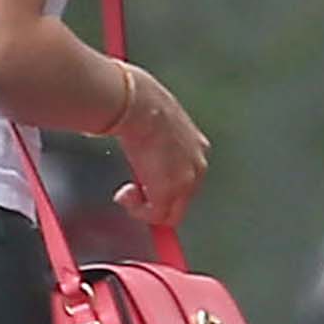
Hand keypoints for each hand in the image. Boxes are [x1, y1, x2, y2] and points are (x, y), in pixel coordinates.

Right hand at [112, 66, 208, 229]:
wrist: (139, 107)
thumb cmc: (141, 106)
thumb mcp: (157, 124)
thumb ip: (156, 142)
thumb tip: (139, 146)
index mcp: (198, 147)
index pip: (187, 179)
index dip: (164, 188)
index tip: (147, 190)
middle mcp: (197, 167)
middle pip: (181, 202)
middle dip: (155, 202)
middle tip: (131, 193)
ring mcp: (186, 183)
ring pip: (169, 213)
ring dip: (144, 208)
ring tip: (126, 193)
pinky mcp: (168, 193)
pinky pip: (155, 217)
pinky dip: (138, 211)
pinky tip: (125, 194)